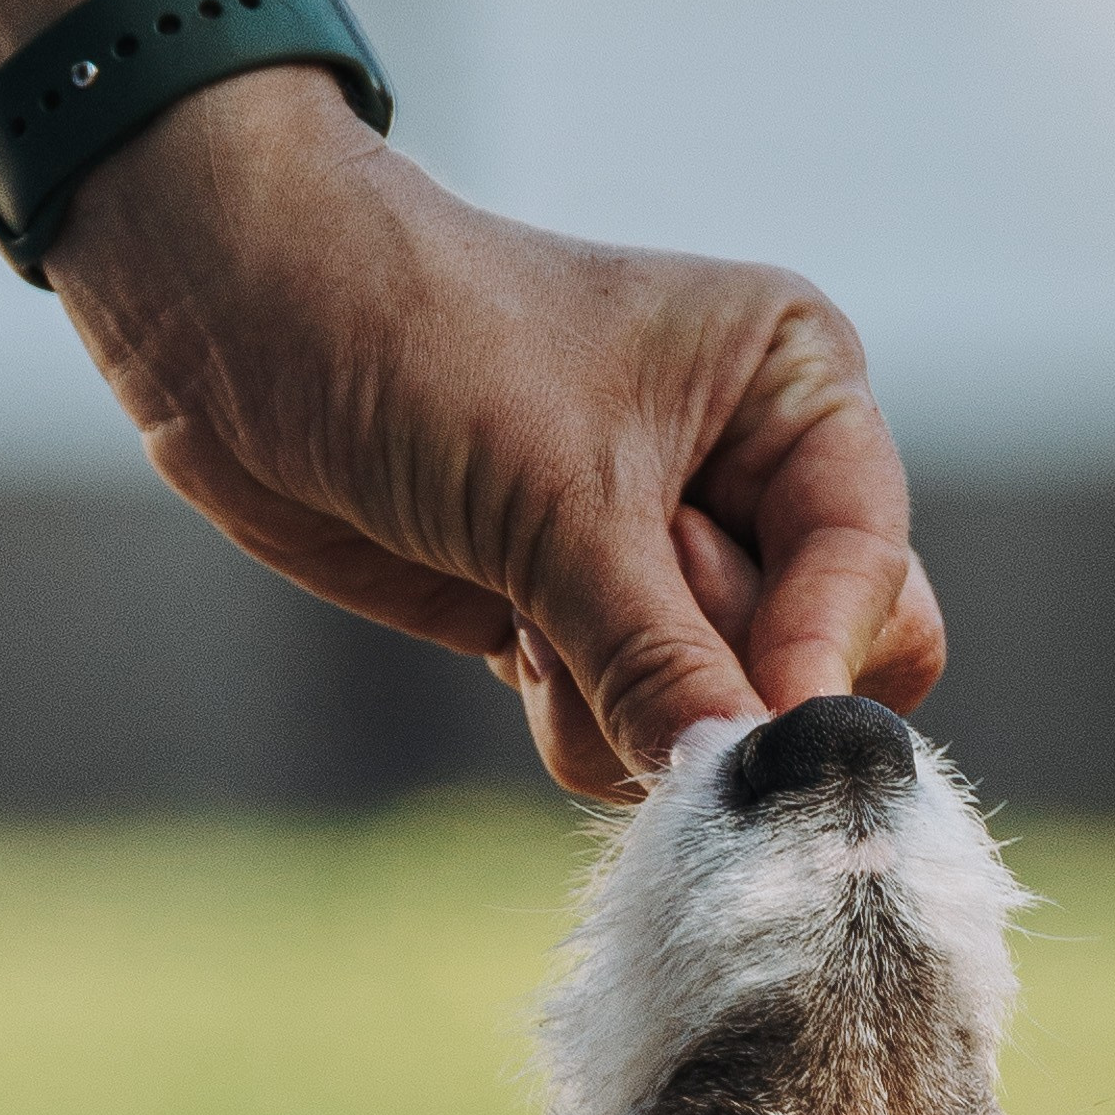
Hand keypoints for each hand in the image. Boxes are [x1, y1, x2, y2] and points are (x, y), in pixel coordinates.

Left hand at [49, 67, 943, 794]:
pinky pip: (635, 738)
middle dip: (720, 683)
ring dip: (625, 705)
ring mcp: (665, 561)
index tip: (760, 724)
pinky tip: (505, 637)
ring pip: (721, 718)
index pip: (874, 569)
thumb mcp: (559, 506)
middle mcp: (751, 474)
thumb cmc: (416, 346)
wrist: (241, 326)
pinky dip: (576, 723)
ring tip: (529, 608)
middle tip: (607, 621)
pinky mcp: (580, 626)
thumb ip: (661, 660)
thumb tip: (751, 787)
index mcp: (796, 388)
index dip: (819, 654)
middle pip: (820, 660)